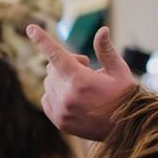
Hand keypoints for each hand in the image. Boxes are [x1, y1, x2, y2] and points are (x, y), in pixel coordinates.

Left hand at [27, 24, 133, 140]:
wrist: (126, 128)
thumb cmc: (123, 95)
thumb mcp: (119, 71)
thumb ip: (106, 50)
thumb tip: (102, 30)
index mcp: (81, 80)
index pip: (56, 55)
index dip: (43, 40)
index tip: (31, 29)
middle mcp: (68, 96)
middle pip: (52, 68)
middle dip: (65, 64)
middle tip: (86, 69)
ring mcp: (62, 110)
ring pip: (48, 83)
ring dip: (60, 79)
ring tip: (81, 87)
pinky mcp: (59, 121)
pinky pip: (46, 98)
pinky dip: (55, 94)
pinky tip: (72, 97)